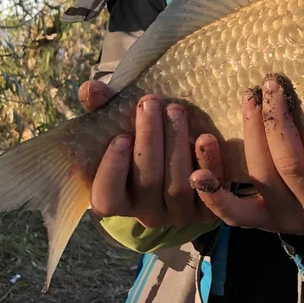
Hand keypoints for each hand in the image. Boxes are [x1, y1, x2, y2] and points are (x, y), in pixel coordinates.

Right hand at [78, 80, 221, 227]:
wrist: (185, 161)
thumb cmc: (143, 143)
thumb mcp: (119, 127)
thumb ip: (102, 110)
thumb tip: (92, 89)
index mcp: (119, 199)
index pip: (107, 197)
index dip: (113, 169)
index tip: (121, 137)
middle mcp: (147, 212)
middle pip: (148, 183)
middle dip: (150, 140)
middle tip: (151, 103)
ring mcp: (179, 214)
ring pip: (178, 187)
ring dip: (177, 145)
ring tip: (176, 110)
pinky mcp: (209, 210)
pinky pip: (212, 195)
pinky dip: (210, 166)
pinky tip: (206, 138)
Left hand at [189, 77, 303, 234]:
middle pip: (292, 164)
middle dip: (277, 120)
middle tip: (271, 85)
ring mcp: (286, 218)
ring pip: (262, 175)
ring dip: (252, 132)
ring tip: (249, 99)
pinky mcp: (261, 222)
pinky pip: (234, 214)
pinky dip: (214, 195)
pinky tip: (198, 174)